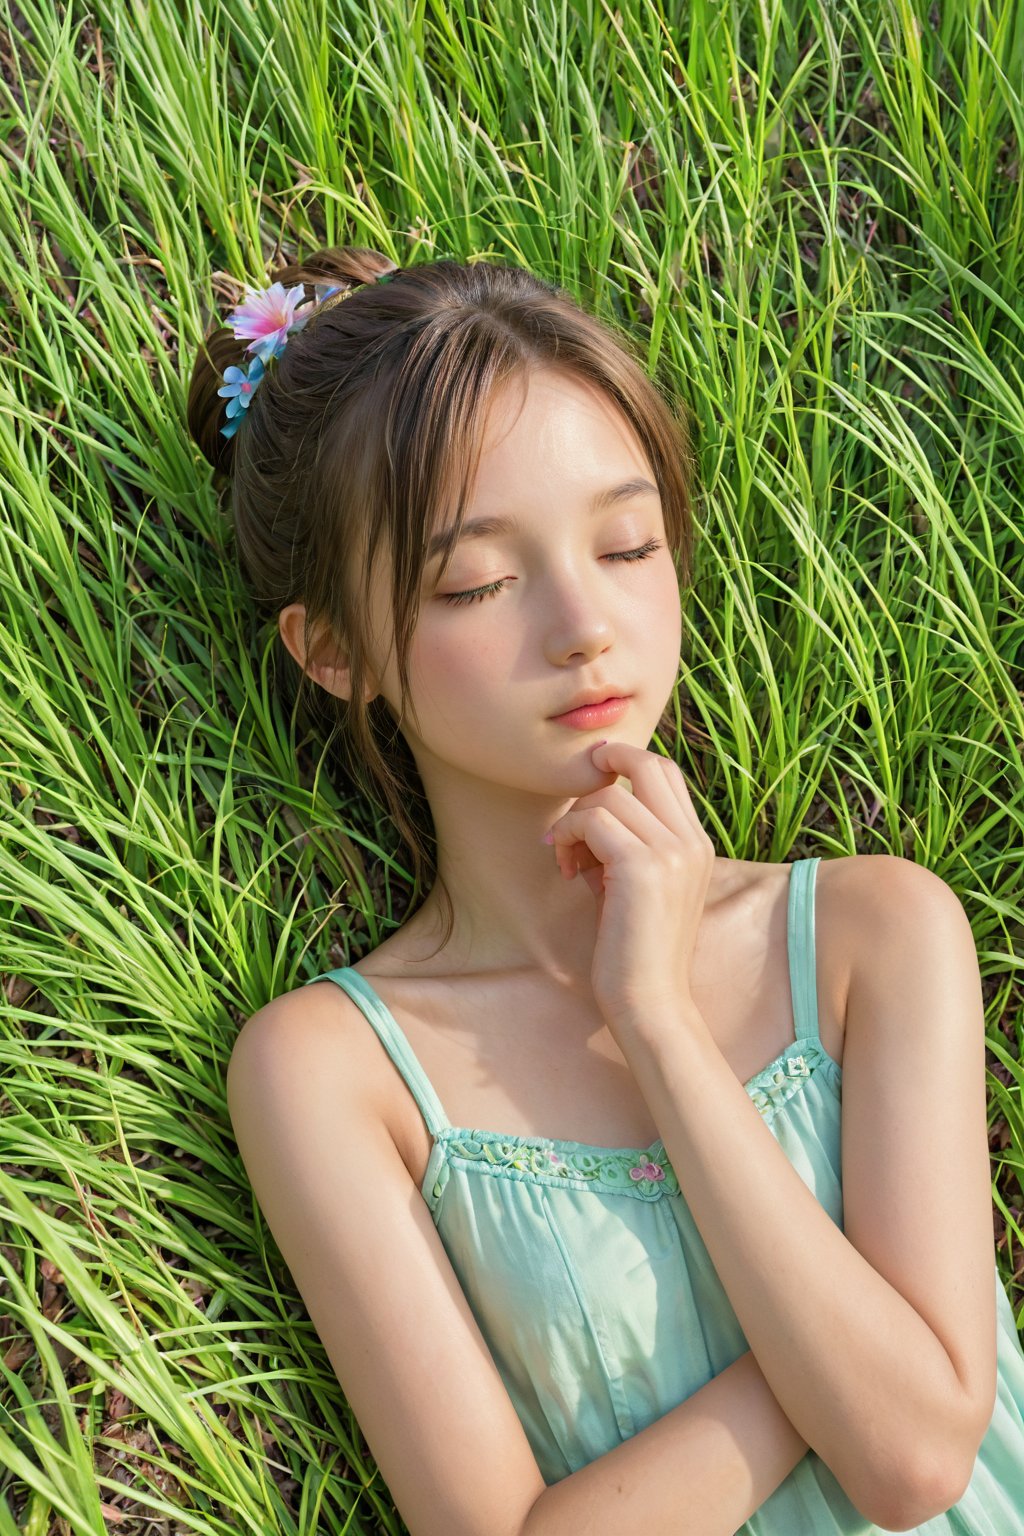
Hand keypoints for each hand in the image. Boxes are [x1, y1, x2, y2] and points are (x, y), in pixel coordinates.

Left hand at [542, 740, 715, 1034]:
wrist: (649, 1002)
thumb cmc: (633, 949)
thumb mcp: (635, 885)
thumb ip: (622, 844)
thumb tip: (586, 811)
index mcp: (697, 844)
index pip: (666, 773)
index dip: (626, 763)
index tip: (591, 782)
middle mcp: (691, 842)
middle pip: (646, 765)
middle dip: (601, 768)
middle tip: (571, 800)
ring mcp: (672, 852)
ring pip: (608, 796)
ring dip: (573, 820)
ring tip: (567, 860)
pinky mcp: (643, 868)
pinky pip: (591, 821)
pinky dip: (567, 836)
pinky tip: (565, 870)